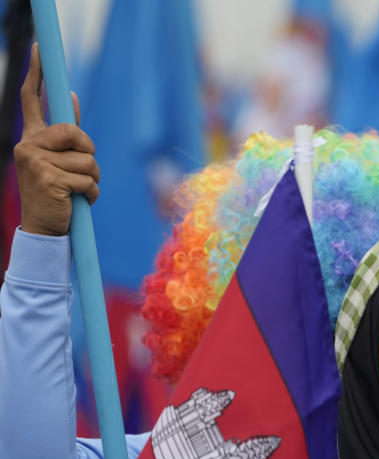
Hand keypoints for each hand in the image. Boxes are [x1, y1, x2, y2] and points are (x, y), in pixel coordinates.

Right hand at [13, 43, 99, 235]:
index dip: (37, 74)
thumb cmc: (56, 193)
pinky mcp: (48, 179)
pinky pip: (88, 180)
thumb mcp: (59, 159)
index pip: (31, 100)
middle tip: (80, 171)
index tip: (40, 49)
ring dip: (92, 179)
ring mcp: (34, 162)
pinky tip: (78, 201)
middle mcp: (26, 145)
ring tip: (77, 190)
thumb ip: (64, 132)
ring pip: (87, 160)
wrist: (44, 229)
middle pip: (74, 132)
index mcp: (30, 138)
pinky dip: (92, 194)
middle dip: (88, 153)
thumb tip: (69, 96)